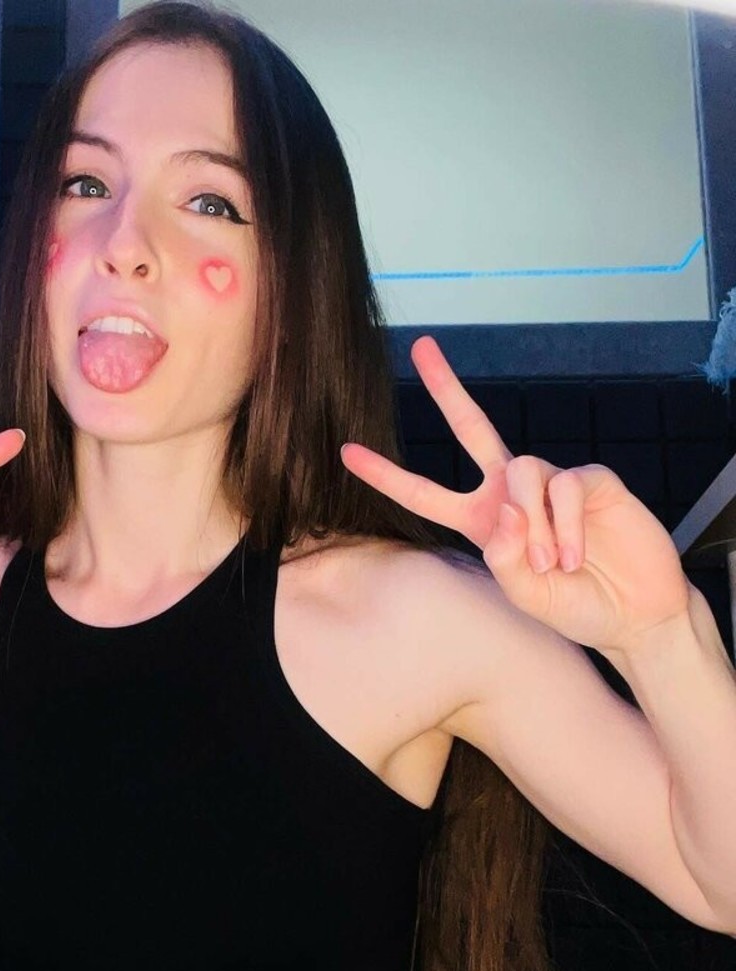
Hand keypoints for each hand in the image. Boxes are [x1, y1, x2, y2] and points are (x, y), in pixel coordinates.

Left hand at [340, 335, 689, 654]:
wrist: (633, 613)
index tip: (347, 451)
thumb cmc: (574, 606)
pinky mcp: (590, 479)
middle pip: (472, 427)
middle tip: (421, 347)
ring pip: (523, 471)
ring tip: (550, 565)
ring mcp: (551, 481)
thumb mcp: (525, 597)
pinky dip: (565, 525)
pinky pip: (564, 486)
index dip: (387, 475)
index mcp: (482, 520)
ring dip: (533, 524)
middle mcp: (512, 492)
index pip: (425, 493)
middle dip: (446, 388)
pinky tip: (575, 555)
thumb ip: (503, 560)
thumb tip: (505, 512)